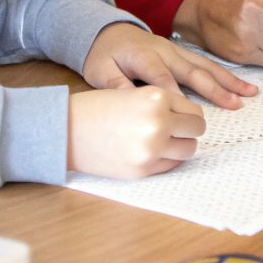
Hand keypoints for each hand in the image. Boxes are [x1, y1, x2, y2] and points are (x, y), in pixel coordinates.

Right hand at [66, 86, 202, 177]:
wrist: (66, 130)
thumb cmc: (97, 108)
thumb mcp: (133, 93)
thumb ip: (163, 103)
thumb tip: (191, 118)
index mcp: (156, 98)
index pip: (194, 110)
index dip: (188, 114)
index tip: (181, 118)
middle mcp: (159, 123)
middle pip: (196, 130)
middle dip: (188, 130)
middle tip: (175, 130)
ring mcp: (151, 149)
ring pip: (188, 150)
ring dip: (180, 146)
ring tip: (163, 142)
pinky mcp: (142, 169)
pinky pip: (170, 165)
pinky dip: (166, 159)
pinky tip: (150, 151)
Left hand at [82, 21, 257, 107]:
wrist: (107, 31)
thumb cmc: (103, 56)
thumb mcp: (100, 72)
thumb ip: (116, 86)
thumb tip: (133, 103)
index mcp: (144, 56)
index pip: (163, 78)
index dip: (176, 95)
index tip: (189, 114)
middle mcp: (165, 52)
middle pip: (193, 72)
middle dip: (215, 89)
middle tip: (235, 104)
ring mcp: (177, 51)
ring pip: (206, 67)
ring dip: (228, 81)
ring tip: (249, 93)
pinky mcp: (182, 54)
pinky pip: (206, 64)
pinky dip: (225, 74)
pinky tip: (241, 85)